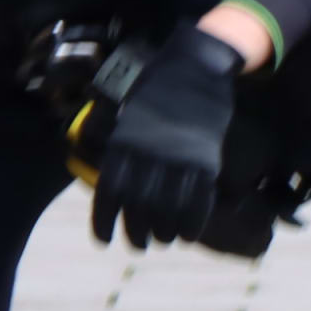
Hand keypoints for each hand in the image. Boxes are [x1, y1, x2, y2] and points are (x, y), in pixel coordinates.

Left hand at [92, 28, 245, 250]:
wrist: (197, 66)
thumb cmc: (157, 89)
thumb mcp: (128, 114)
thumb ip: (121, 146)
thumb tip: (114, 184)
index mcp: (125, 140)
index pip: (110, 190)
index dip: (103, 220)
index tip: (104, 241)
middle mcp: (149, 152)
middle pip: (139, 205)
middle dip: (136, 232)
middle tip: (138, 244)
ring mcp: (180, 156)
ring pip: (169, 208)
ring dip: (164, 232)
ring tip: (162, 240)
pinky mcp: (206, 159)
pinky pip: (199, 200)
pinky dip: (193, 222)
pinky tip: (188, 234)